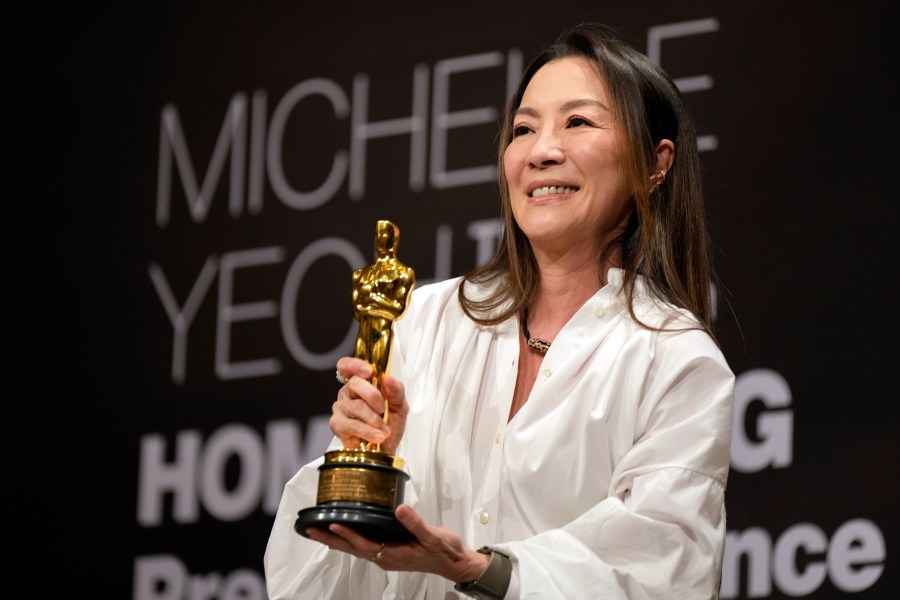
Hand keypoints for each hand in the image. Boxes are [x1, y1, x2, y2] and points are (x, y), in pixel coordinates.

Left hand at [305, 504, 489, 583]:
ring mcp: (387, 556)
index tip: (332, 525)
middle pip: (352, 549)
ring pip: (356, 548)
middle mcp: (385, 557)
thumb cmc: (444, 551)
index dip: (347, 535)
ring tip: (318, 531)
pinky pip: (364, 546)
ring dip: (336, 540)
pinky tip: (345, 533)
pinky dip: (350, 539)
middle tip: (310, 530)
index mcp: (393, 555)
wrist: (455, 563)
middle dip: (330, 539)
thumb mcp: (433, 536)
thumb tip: (400, 510)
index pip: (364, 545)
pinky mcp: (390, 551)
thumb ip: (415, 523)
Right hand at [333, 357, 407, 454]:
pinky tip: (377, 437)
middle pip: (355, 383)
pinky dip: (368, 431)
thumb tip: (388, 378)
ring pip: (356, 406)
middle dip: (374, 396)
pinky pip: (352, 425)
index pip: (347, 366)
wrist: (386, 448)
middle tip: (384, 410)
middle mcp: (347, 392)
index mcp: (361, 383)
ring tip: (385, 431)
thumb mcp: (399, 406)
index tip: (369, 371)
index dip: (354, 365)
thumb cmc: (390, 423)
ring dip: (375, 420)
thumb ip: (396, 391)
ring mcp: (340, 408)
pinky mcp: (337, 424)